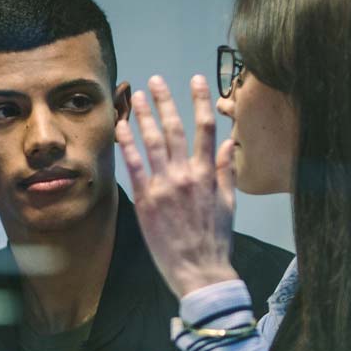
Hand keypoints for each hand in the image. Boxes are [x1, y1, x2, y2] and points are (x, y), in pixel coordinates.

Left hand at [117, 75, 241, 297]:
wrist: (199, 270)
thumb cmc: (215, 239)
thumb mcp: (229, 204)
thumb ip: (226, 171)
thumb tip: (229, 144)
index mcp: (209, 174)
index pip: (206, 129)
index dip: (200, 101)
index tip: (196, 80)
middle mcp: (187, 175)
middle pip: (175, 129)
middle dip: (165, 101)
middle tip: (155, 80)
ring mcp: (165, 186)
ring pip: (152, 142)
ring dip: (143, 116)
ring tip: (136, 96)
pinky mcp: (146, 200)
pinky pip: (134, 165)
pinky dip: (127, 143)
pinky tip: (121, 126)